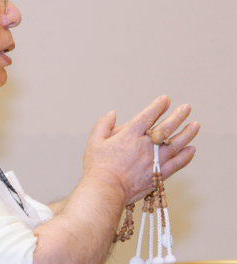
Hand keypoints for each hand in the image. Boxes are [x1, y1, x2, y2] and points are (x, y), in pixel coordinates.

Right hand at [82, 96, 197, 204]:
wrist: (106, 189)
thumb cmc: (98, 167)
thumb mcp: (94, 141)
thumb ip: (103, 125)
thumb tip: (112, 114)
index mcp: (129, 135)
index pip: (147, 116)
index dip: (157, 106)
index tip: (165, 99)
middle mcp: (145, 145)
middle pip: (166, 127)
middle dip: (178, 115)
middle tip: (186, 108)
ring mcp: (154, 160)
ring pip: (175, 144)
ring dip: (187, 133)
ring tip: (195, 125)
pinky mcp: (158, 174)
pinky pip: (177, 164)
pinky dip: (186, 156)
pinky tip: (191, 150)